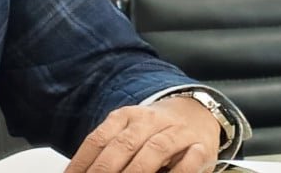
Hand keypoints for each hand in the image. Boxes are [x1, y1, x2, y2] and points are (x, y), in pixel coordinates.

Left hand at [64, 97, 220, 172]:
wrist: (195, 112)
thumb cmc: (153, 130)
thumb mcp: (126, 133)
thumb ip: (107, 151)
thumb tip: (80, 170)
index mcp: (123, 117)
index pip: (98, 140)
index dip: (83, 162)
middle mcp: (147, 121)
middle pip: (122, 145)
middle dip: (105, 170)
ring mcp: (174, 132)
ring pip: (154, 149)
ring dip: (137, 171)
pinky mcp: (200, 145)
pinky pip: (189, 158)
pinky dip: (179, 169)